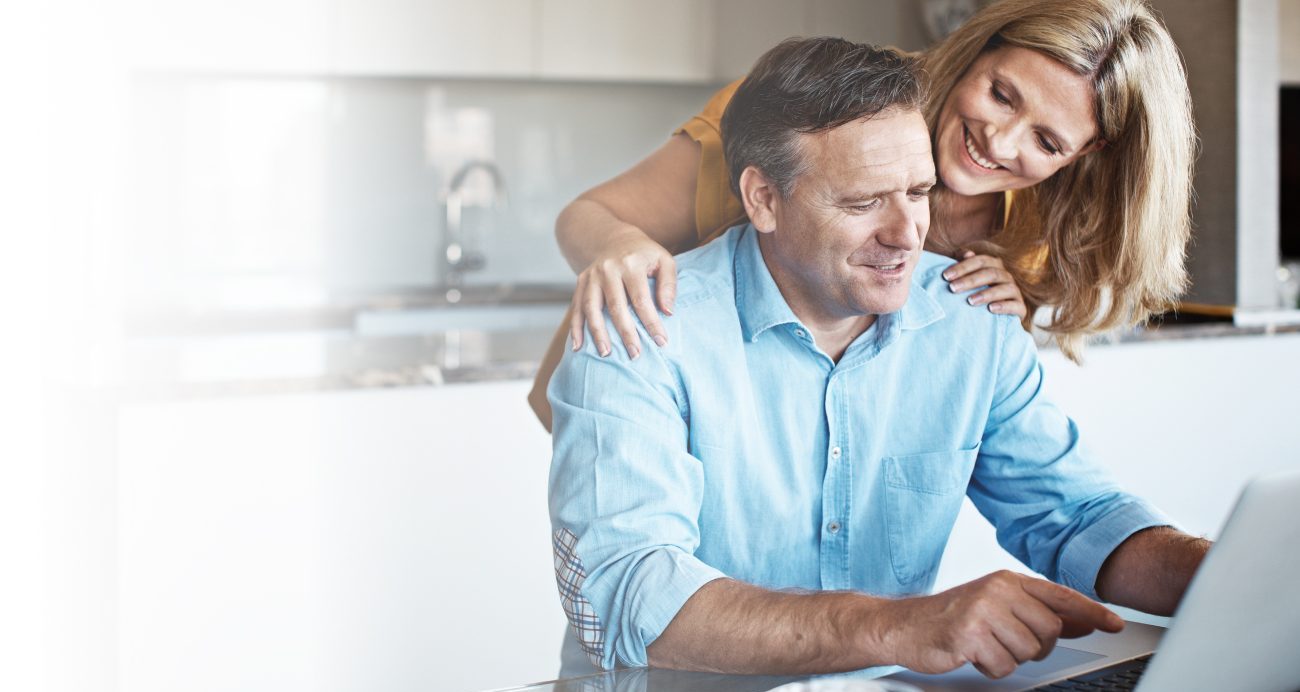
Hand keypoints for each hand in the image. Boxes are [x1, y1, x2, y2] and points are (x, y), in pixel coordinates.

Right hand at [570, 233, 676, 358]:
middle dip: (626, 333)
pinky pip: (576, 308)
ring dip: (597, 333)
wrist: (615, 239)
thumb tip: (667, 312)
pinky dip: (575, 328)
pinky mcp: (580, 283)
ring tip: (605, 354)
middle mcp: (607, 269)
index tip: (661, 342)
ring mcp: (591, 276)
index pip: (641, 298)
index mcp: (630, 263)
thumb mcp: (664, 261)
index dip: (651, 322)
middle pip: (616, 306)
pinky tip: (578, 346)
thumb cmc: (645, 255)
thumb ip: (668, 285)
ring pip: (591, 308)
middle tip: (635, 354)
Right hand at [877, 571, 1123, 678]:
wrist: (904, 625)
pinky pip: (1003, 666)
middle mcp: (998, 590)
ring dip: (1008, 657)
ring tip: (984, 645)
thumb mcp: (996, 606)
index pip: (1060, 595)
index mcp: (1007, 580)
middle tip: (1004, 640)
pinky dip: (989, 668)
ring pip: (1029, 651)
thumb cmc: (951, 617)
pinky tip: (972, 653)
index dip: (1092, 612)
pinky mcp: (970, 634)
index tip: (1115, 624)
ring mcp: (983, 610)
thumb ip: (1036, 613)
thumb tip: (1080, 622)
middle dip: (1033, 646)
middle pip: (1049, 631)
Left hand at [943, 252, 1026, 317]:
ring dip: (986, 294)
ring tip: (970, 301)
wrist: (1000, 317)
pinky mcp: (1021, 308)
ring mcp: (1015, 292)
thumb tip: (966, 253)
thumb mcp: (970, 280)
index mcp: (994, 266)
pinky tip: (990, 309)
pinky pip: (1016, 305)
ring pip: (1004, 288)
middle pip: (991, 273)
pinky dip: (1004, 306)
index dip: (963, 267)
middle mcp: (1006, 277)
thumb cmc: (979, 294)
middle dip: (970, 280)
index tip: (946, 276)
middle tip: (952, 288)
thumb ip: (966, 266)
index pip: (980, 261)